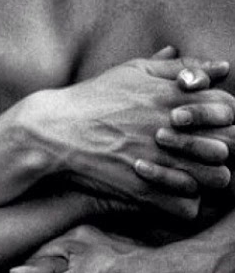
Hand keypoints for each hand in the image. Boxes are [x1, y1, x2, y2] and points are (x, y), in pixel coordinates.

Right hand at [23, 50, 232, 217]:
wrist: (55, 131)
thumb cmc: (93, 98)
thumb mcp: (134, 70)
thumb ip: (179, 67)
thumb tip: (221, 68)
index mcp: (174, 97)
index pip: (228, 108)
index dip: (223, 118)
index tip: (208, 124)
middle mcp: (173, 130)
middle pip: (228, 144)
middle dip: (221, 147)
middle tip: (204, 151)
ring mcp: (160, 161)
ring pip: (216, 179)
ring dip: (208, 177)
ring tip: (192, 174)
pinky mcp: (143, 190)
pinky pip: (187, 205)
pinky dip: (185, 202)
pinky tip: (171, 194)